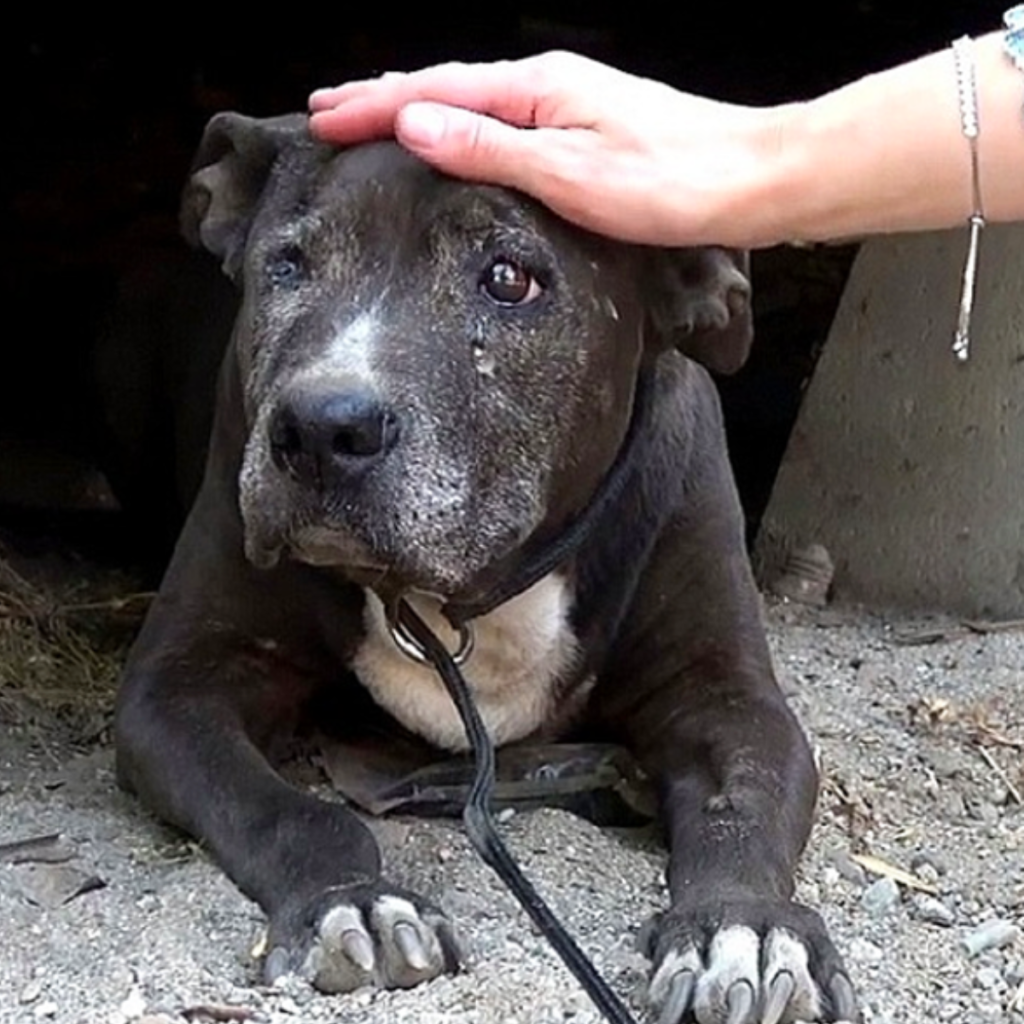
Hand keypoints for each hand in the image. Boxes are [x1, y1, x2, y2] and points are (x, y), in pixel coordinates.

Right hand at [309, 52, 790, 248]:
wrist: (749, 182)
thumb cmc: (671, 181)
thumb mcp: (568, 171)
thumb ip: (489, 148)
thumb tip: (415, 123)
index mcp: (537, 88)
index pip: (434, 93)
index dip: (373, 107)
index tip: (322, 118)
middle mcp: (550, 86)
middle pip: (448, 87)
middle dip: (384, 99)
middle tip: (329, 109)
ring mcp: (570, 106)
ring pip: (475, 104)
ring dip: (420, 111)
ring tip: (378, 117)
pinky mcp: (587, 132)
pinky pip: (504, 124)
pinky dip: (465, 128)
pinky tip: (462, 138)